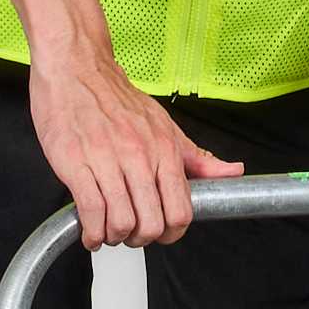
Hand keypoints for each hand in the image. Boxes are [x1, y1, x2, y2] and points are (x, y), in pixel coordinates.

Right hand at [30, 48, 242, 251]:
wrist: (76, 69)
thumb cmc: (116, 99)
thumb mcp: (165, 126)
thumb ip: (198, 157)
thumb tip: (233, 172)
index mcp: (164, 149)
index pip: (181, 211)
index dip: (172, 234)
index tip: (162, 233)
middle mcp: (139, 156)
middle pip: (152, 224)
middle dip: (141, 239)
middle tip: (131, 234)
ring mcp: (105, 160)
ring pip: (121, 222)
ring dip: (115, 237)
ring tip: (109, 229)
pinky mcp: (74, 163)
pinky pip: (91, 212)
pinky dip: (92, 233)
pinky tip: (91, 231)